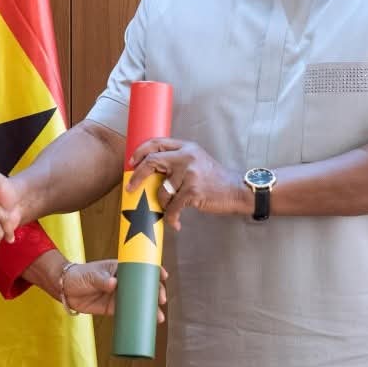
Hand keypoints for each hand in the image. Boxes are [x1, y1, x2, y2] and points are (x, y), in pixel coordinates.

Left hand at [63, 259, 167, 321]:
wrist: (65, 289)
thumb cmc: (79, 275)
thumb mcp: (91, 275)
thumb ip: (102, 279)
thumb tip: (114, 284)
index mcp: (120, 268)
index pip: (141, 267)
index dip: (154, 271)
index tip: (163, 276)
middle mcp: (123, 281)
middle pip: (144, 286)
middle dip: (155, 293)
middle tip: (161, 300)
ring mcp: (119, 295)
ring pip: (139, 301)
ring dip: (150, 309)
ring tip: (159, 318)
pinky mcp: (112, 308)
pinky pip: (128, 313)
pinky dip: (137, 318)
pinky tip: (146, 324)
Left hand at [127, 137, 247, 229]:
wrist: (237, 190)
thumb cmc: (214, 179)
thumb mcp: (197, 160)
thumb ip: (178, 160)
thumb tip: (151, 169)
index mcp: (187, 147)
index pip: (157, 142)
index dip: (140, 151)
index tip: (131, 162)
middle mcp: (187, 157)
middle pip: (152, 161)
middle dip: (137, 176)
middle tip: (131, 188)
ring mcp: (190, 173)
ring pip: (162, 190)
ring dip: (162, 204)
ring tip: (170, 210)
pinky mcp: (193, 190)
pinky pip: (172, 207)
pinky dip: (171, 218)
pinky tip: (175, 223)